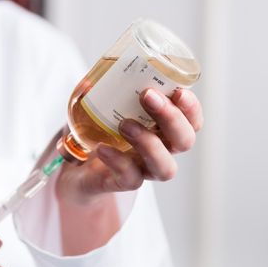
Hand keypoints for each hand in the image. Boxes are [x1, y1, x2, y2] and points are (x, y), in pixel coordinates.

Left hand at [56, 88, 202, 206]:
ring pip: (165, 168)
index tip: (178, 91)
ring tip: (124, 124)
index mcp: (162, 129)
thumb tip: (89, 83)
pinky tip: (102, 148)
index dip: (191, 108)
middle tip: (147, 96)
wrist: (77, 171)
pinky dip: (118, 161)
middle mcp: (160, 151)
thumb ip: (95, 94)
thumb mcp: (94, 108)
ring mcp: (143, 170)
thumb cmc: (95, 135)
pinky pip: (131, 178)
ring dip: (149, 142)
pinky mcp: (122, 183)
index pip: (191, 121)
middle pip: (184, 141)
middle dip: (172, 118)